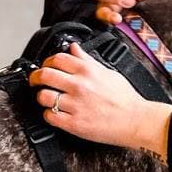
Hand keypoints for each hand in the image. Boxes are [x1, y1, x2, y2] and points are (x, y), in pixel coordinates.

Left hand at [31, 43, 171, 157]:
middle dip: (35, 77)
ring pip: (43, 96)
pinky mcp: (74, 123)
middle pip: (44, 75)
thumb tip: (74, 48)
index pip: (57, 59)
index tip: (46, 67)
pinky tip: (56, 113)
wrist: (136, 120)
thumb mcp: (107, 72)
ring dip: (42, 97)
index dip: (47, 62)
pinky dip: (49, 115)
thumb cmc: (125, 98)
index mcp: (88, 71)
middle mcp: (80, 86)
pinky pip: (50, 116)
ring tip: (48, 99)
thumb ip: (87, 60)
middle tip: (36, 81)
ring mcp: (76, 105)